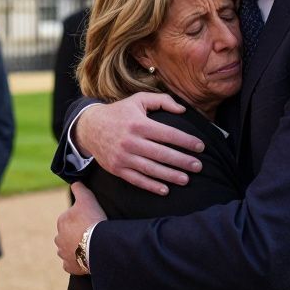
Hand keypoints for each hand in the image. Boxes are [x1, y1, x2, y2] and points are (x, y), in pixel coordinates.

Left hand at [54, 183, 105, 274]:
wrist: (98, 245)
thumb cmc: (92, 221)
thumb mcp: (87, 199)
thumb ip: (79, 189)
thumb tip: (74, 182)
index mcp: (61, 222)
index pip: (68, 219)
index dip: (80, 220)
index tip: (89, 222)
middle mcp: (59, 239)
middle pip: (66, 236)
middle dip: (74, 235)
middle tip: (90, 234)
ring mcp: (63, 254)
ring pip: (66, 250)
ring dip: (74, 249)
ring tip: (88, 247)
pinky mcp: (69, 266)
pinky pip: (71, 264)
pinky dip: (76, 263)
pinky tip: (84, 260)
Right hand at [74, 94, 203, 194]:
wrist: (89, 128)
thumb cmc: (119, 113)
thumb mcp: (138, 100)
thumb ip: (162, 101)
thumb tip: (183, 110)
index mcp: (139, 124)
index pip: (168, 134)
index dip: (186, 141)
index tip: (201, 147)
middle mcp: (131, 141)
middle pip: (162, 154)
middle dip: (182, 161)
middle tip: (199, 166)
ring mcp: (123, 157)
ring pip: (151, 169)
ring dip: (170, 175)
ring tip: (186, 179)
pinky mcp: (117, 169)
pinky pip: (136, 179)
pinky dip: (151, 186)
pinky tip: (165, 190)